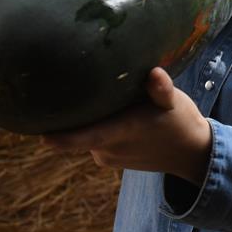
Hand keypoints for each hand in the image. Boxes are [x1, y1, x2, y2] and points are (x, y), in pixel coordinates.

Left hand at [44, 68, 212, 185]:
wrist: (189, 154)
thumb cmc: (179, 122)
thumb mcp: (174, 102)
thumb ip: (162, 89)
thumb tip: (155, 73)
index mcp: (123, 132)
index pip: (88, 137)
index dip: (64, 138)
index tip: (42, 136)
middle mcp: (109, 149)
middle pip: (80, 129)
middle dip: (69, 112)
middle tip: (56, 84)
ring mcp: (107, 156)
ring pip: (87, 132)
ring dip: (86, 116)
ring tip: (82, 90)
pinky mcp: (108, 158)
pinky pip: (93, 137)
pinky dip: (95, 124)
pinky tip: (101, 108)